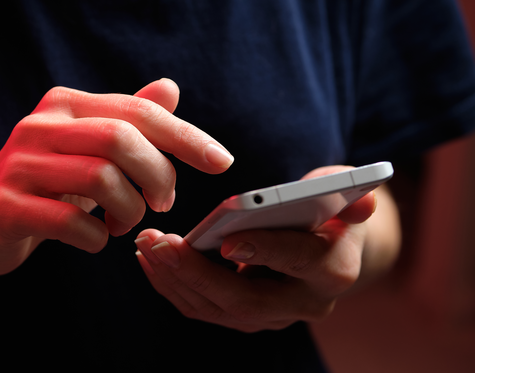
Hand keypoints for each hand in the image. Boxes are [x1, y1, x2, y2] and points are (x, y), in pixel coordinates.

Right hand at [0, 79, 233, 274]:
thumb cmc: (49, 183)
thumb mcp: (89, 149)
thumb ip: (128, 119)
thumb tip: (170, 88)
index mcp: (64, 104)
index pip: (137, 111)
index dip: (185, 136)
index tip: (221, 162)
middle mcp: (39, 126)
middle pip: (120, 139)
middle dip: (157, 175)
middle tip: (163, 203)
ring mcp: (18, 166)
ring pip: (100, 179)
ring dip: (130, 210)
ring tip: (126, 223)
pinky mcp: (7, 207)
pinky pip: (71, 222)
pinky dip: (97, 238)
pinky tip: (96, 239)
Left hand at [134, 166, 379, 332]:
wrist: (331, 247)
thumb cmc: (332, 209)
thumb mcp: (345, 192)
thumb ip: (348, 191)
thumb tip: (362, 203)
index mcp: (334, 270)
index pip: (300, 263)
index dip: (266, 252)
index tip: (227, 240)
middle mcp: (305, 303)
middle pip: (246, 300)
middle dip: (197, 273)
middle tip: (159, 243)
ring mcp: (274, 316)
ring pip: (218, 310)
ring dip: (176, 280)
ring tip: (146, 247)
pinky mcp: (248, 317)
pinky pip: (205, 310)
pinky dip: (175, 287)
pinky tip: (151, 260)